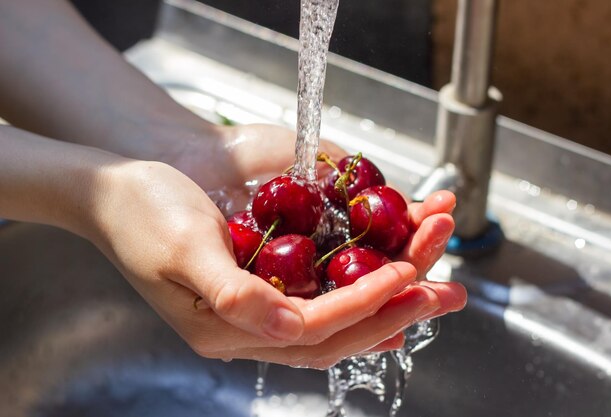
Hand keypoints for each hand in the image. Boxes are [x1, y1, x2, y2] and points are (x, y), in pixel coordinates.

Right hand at [91, 124, 464, 368]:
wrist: (116, 189)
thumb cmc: (141, 212)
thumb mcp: (182, 249)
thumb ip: (233, 295)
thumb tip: (286, 327)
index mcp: (225, 327)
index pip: (311, 327)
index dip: (364, 304)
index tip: (409, 276)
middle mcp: (247, 326)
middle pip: (337, 330)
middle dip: (398, 309)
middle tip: (452, 293)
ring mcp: (258, 308)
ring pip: (338, 317)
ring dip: (391, 299)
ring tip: (440, 284)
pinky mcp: (263, 283)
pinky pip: (324, 298)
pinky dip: (364, 292)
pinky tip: (396, 287)